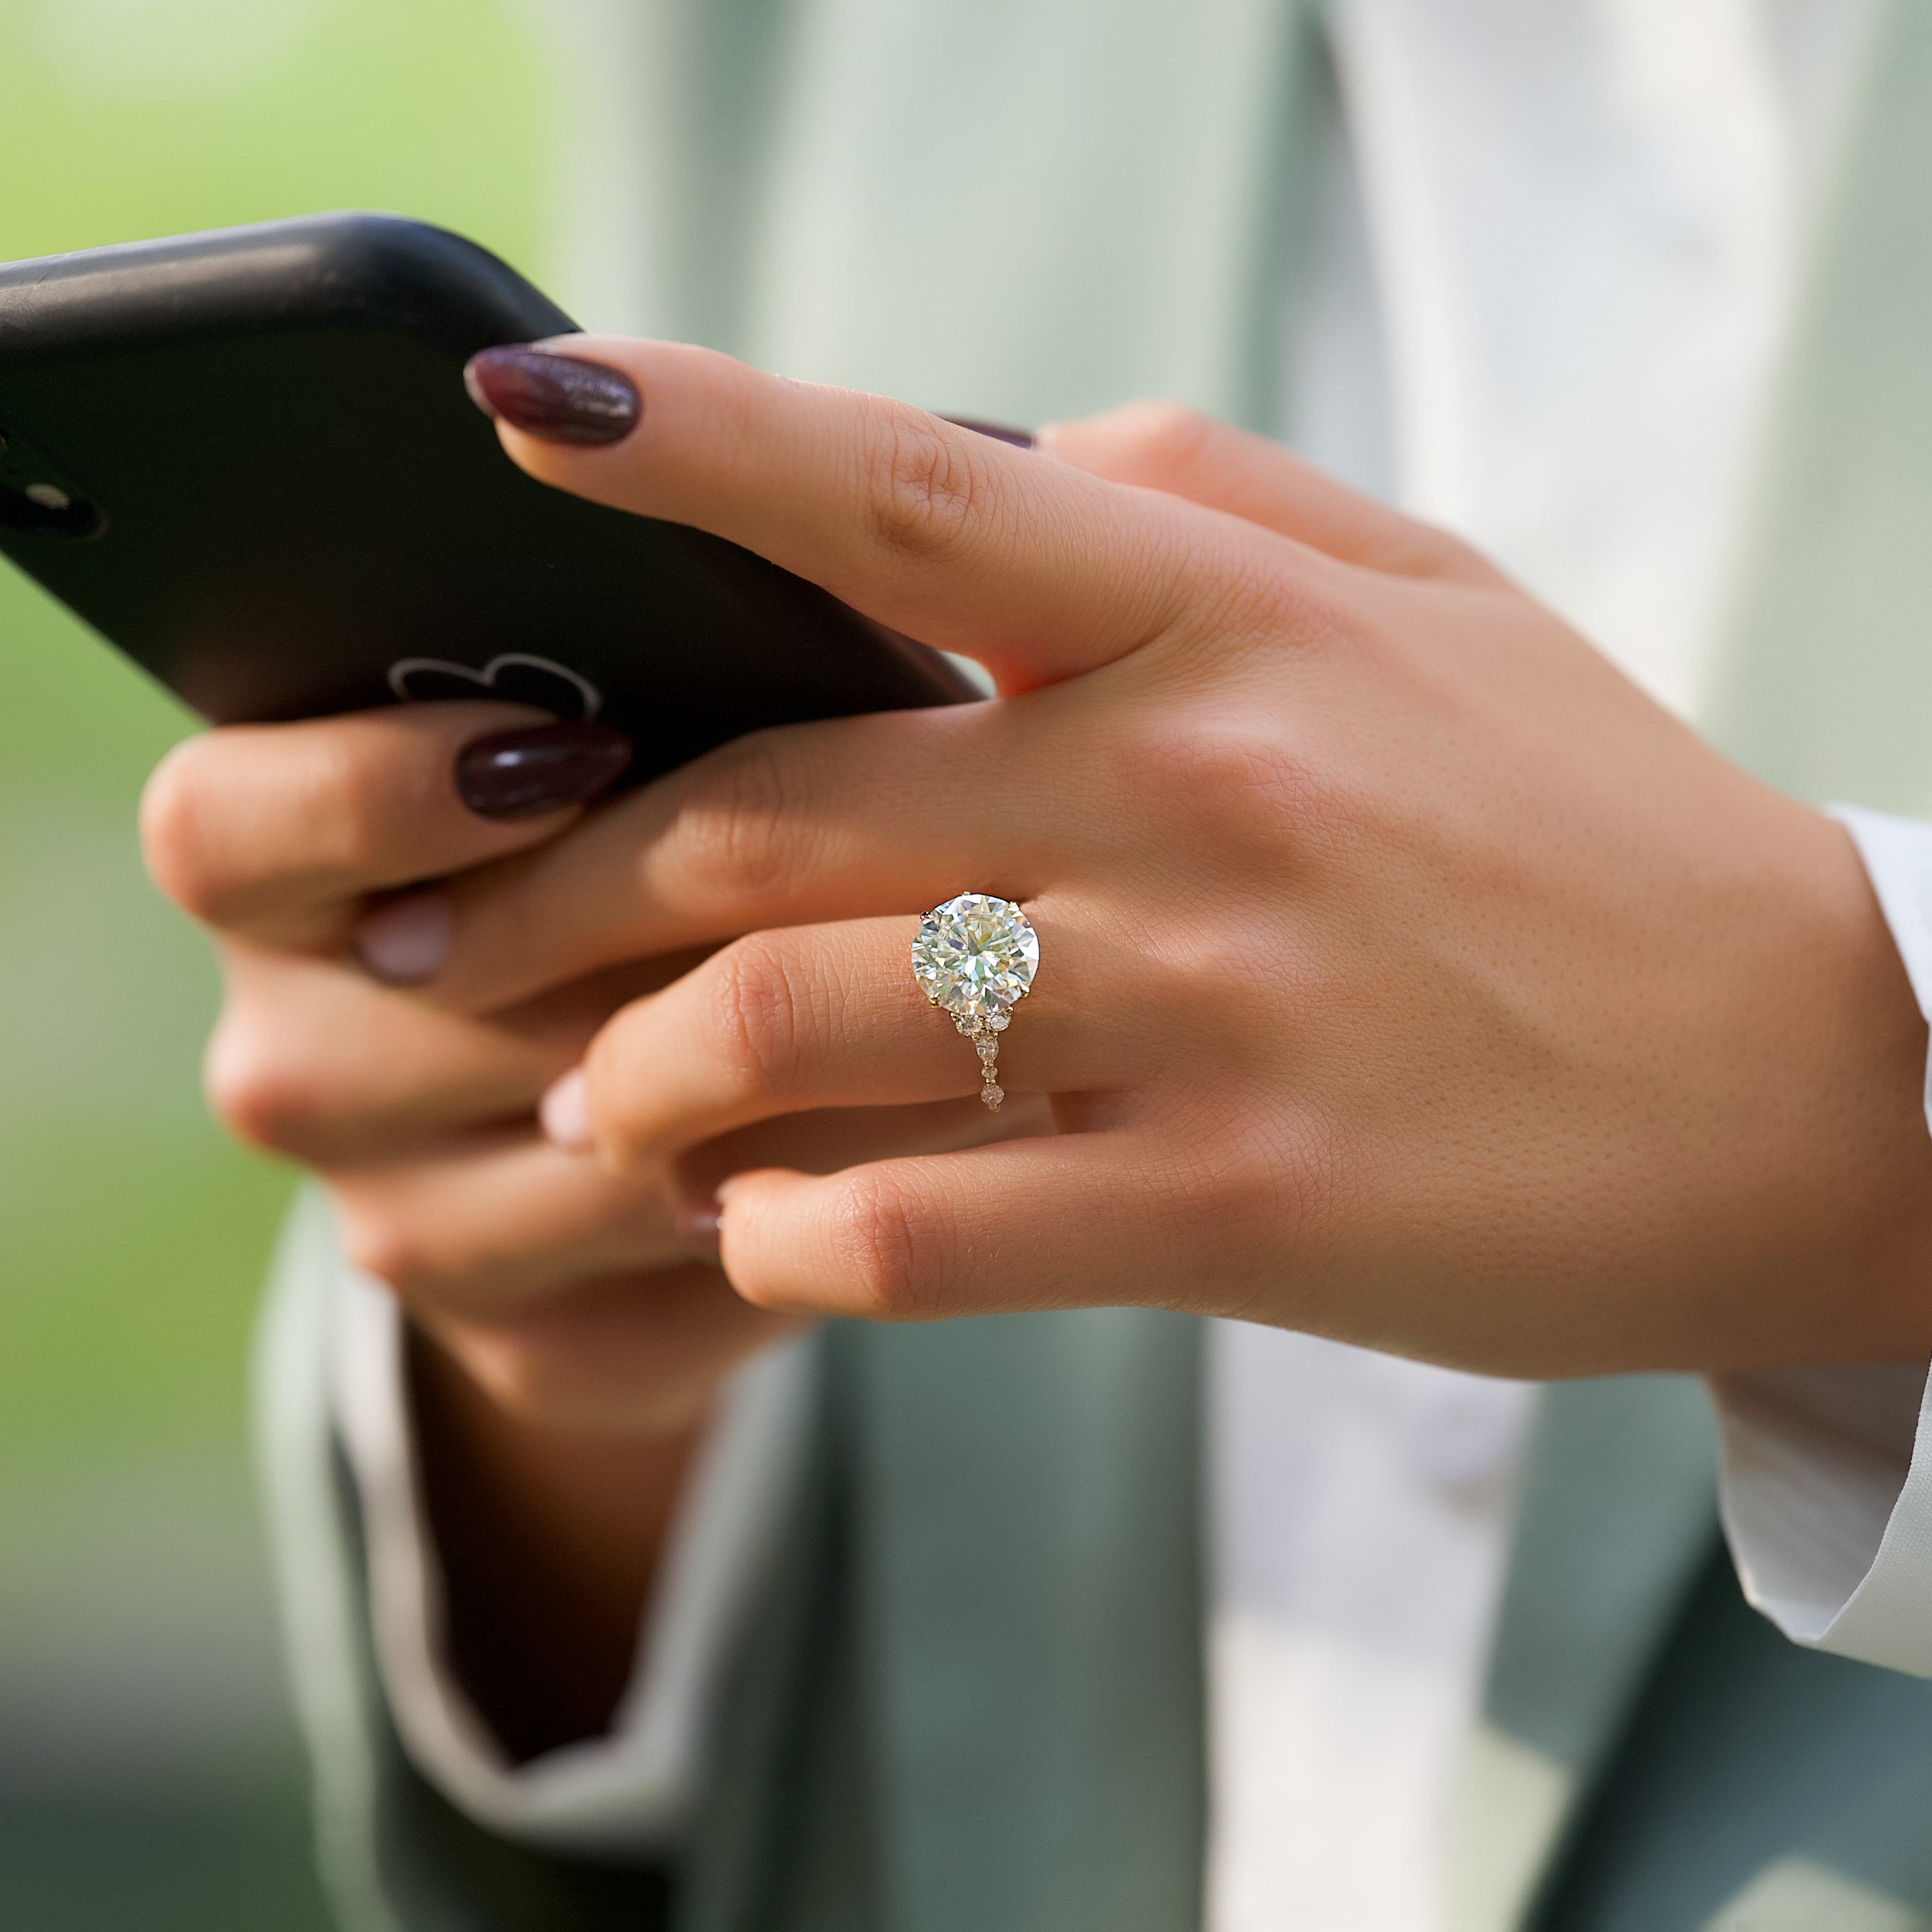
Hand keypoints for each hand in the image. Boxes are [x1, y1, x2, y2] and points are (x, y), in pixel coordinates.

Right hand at [139, 698, 1036, 1746]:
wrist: (680, 1099)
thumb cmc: (661, 842)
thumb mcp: (623, 746)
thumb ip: (618, 686)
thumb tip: (709, 600)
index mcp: (271, 884)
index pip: (223, 832)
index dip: (379, 790)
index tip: (570, 749)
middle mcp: (295, 1065)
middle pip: (425, 1021)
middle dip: (646, 953)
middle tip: (843, 876)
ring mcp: (400, 1227)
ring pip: (591, 1165)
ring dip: (783, 1081)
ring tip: (959, 993)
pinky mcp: (537, 1350)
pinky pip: (688, 1285)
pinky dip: (826, 1202)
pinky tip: (939, 1126)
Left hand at [439, 340, 1931, 1376]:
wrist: (1826, 1083)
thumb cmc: (1600, 835)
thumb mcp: (1435, 604)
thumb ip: (1207, 498)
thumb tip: (1010, 441)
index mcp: (1230, 626)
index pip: (907, 493)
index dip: (695, 440)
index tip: (520, 413)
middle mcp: (1199, 797)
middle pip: (772, 814)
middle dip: (557, 879)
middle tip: (441, 924)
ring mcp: (1216, 1011)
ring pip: (803, 1026)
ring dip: (646, 1078)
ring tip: (584, 1103)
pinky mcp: (1244, 1209)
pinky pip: (920, 1227)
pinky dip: (788, 1237)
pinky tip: (756, 1236)